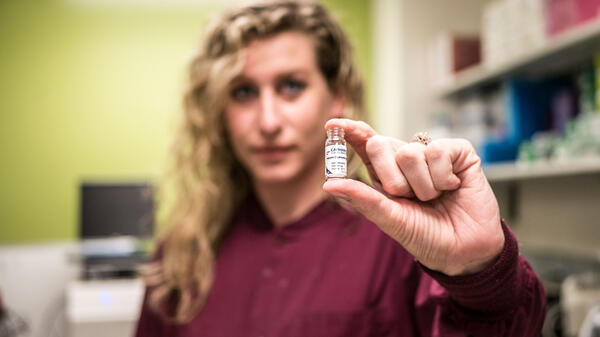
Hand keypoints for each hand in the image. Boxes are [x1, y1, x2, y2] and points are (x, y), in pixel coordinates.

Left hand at [323, 119, 503, 275]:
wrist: (465, 251)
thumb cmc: (427, 236)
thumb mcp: (390, 219)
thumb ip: (362, 199)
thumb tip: (328, 184)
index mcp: (385, 173)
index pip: (365, 144)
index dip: (350, 131)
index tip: (332, 125)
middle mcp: (406, 159)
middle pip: (380, 144)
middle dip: (390, 178)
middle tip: (407, 198)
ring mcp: (431, 153)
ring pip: (409, 152)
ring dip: (421, 185)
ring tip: (435, 198)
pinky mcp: (458, 152)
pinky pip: (437, 151)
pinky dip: (442, 177)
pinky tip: (453, 187)